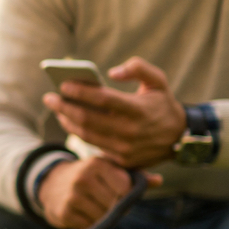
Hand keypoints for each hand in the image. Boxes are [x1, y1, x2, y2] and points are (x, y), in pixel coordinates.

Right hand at [35, 156, 162, 228]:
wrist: (51, 184)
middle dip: (116, 209)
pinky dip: (90, 224)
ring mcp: (72, 196)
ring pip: (103, 218)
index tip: (119, 194)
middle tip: (107, 204)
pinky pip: (89, 226)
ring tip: (96, 208)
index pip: (125, 188)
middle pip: (115, 205)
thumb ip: (135, 176)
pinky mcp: (64, 212)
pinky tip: (84, 214)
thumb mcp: (109, 169)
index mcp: (97, 163)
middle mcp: (83, 177)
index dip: (126, 196)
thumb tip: (159, 181)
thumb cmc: (89, 176)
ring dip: (104, 219)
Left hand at [43, 56, 186, 168]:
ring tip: (57, 109)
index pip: (102, 99)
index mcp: (138, 110)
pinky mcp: (121, 160)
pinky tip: (69, 122)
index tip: (62, 85)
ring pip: (86, 135)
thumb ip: (138, 68)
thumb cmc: (163, 104)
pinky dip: (78, 133)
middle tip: (49, 97)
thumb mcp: (158, 81)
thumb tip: (112, 72)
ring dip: (67, 121)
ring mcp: (124, 148)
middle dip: (64, 107)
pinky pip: (93, 146)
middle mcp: (130, 131)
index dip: (80, 92)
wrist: (179, 138)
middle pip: (87, 119)